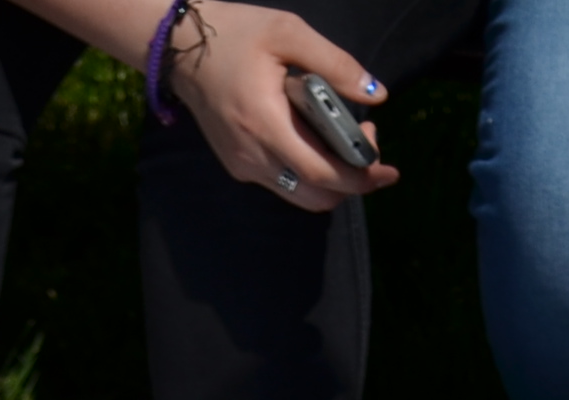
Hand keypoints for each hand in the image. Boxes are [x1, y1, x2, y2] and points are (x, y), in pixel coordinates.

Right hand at [162, 2, 399, 213]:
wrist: (180, 48)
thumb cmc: (235, 35)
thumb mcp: (289, 33)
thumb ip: (336, 64)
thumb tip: (376, 96)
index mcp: (266, 124)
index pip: (322, 173)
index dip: (361, 178)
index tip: (388, 169)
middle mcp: (252, 156)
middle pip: (316, 197)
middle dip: (352, 181)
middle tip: (366, 142)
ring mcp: (242, 165)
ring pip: (301, 195)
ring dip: (331, 179)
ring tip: (343, 139)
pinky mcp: (237, 165)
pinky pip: (283, 183)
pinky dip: (309, 172)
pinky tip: (315, 138)